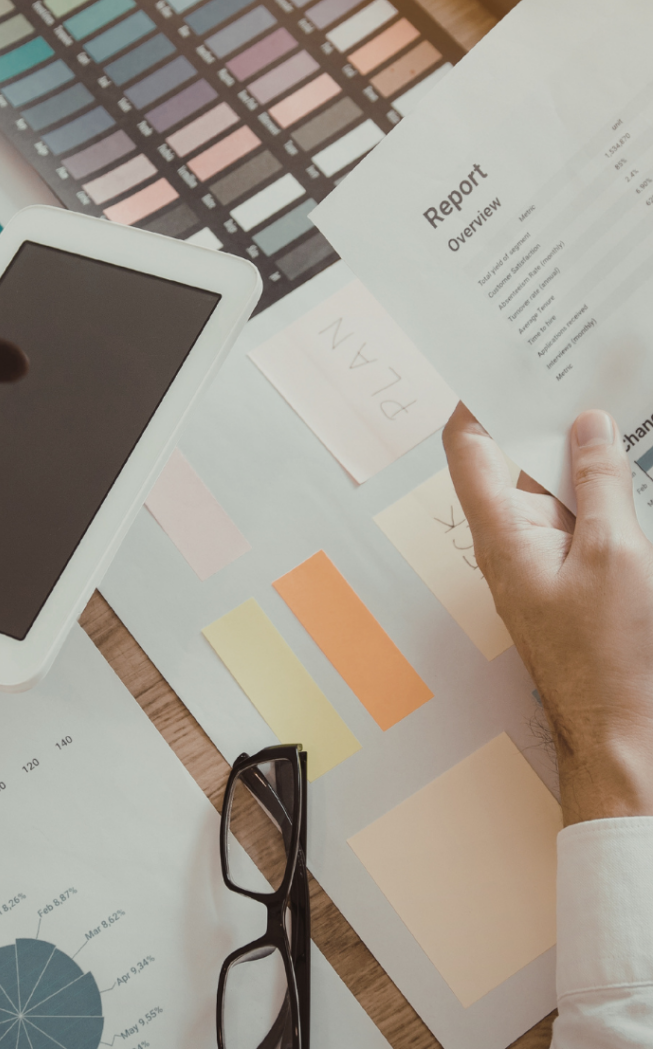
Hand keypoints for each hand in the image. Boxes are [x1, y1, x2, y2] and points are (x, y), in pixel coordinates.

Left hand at [444, 403, 652, 822]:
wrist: (627, 735)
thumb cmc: (612, 656)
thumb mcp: (615, 553)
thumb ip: (599, 483)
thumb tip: (587, 424)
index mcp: (502, 530)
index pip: (469, 448)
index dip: (476, 400)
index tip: (498, 360)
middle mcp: (512, 540)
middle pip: (511, 460)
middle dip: (538, 415)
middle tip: (568, 368)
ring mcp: (542, 559)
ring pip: (548, 487)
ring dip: (573, 450)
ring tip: (603, 403)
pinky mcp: (572, 576)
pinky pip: (575, 517)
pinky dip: (593, 488)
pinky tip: (621, 464)